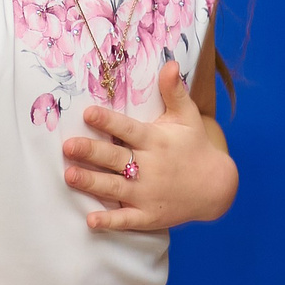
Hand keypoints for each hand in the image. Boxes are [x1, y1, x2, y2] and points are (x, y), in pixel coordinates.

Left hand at [63, 61, 236, 231]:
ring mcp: (149, 194)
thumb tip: (171, 63)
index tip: (87, 113)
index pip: (128, 129)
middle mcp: (150, 168)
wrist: (216, 187)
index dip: (108, 121)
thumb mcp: (187, 117)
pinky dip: (110, 222)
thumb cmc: (194, 146)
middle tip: (68, 147)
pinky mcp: (149, 215)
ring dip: (92, 183)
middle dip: (92, 153)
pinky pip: (126, 220)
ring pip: (115, 188)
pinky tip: (90, 221)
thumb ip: (174, 91)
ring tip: (69, 176)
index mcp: (156, 141)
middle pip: (116, 159)